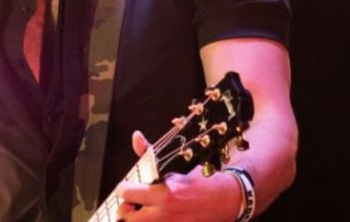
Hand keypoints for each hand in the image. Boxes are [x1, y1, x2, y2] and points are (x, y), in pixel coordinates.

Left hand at [115, 131, 243, 221]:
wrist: (226, 199)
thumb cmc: (201, 179)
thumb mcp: (175, 163)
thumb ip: (149, 154)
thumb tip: (136, 136)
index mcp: (164, 194)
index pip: (128, 194)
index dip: (124, 189)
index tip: (126, 186)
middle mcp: (165, 213)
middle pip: (128, 218)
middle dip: (126, 210)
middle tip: (130, 203)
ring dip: (137, 219)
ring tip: (142, 210)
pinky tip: (156, 215)